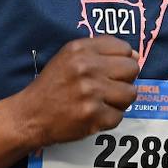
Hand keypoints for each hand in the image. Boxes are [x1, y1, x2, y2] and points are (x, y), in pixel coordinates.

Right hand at [12, 36, 139, 149]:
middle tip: (108, 88)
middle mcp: (86, 68)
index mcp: (80, 49)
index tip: (112, 70)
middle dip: (124, 80)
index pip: (124, 48)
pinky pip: (119, 116)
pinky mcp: (93, 116)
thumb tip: (136, 56)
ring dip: (120, 101)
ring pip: (131, 93)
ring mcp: (91, 92)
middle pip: (132, 69)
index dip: (123, 61)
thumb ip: (100, 51)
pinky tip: (94, 115)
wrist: (30, 115)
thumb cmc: (52, 85)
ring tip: (102, 102)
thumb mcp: (69, 56)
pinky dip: (109, 118)